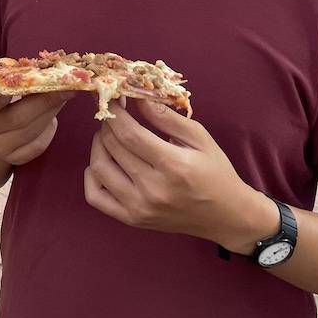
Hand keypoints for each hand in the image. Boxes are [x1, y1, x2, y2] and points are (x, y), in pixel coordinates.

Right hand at [0, 43, 73, 165]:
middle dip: (42, 100)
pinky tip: (53, 117)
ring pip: (29, 132)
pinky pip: (36, 146)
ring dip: (50, 111)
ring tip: (65, 93)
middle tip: (64, 84)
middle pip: (13, 118)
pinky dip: (48, 131)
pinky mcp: (12, 158)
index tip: (24, 79)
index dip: (3, 92)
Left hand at [84, 100, 272, 250]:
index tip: (113, 97)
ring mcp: (140, 208)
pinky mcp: (132, 220)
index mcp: (173, 166)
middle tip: (115, 113)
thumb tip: (139, 97)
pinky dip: (92, 175)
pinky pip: (95, 196)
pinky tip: (104, 162)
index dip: (116, 111)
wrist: (226, 216)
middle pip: (112, 147)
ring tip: (110, 135)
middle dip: (108, 123)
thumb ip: (167, 117)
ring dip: (98, 145)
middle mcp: (153, 189)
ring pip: (99, 168)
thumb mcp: (200, 138)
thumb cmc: (216, 172)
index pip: (130, 134)